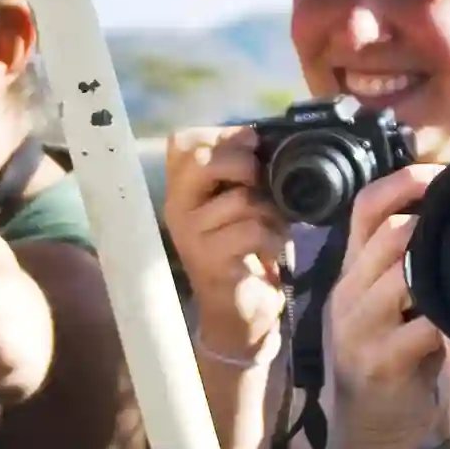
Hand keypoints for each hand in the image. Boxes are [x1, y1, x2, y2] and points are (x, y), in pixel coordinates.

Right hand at [163, 124, 287, 362]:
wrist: (239, 312)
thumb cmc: (244, 250)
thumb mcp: (239, 201)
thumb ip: (242, 170)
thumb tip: (262, 136)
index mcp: (182, 188)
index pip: (182, 141)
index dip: (223, 136)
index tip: (251, 150)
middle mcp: (177, 208)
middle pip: (199, 160)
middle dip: (241, 163)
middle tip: (259, 183)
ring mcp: (190, 235)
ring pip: (238, 199)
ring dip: (270, 210)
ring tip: (273, 225)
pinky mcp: (210, 261)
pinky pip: (250, 231)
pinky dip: (272, 237)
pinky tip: (271, 248)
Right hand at [323, 164, 445, 448]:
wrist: (361, 428)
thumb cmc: (388, 357)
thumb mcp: (386, 303)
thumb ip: (411, 264)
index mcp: (351, 270)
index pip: (365, 205)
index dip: (405, 180)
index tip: (448, 174)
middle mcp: (348, 292)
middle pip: (386, 232)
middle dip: (435, 217)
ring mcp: (359, 329)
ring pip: (401, 274)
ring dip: (444, 264)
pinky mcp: (378, 365)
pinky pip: (420, 331)